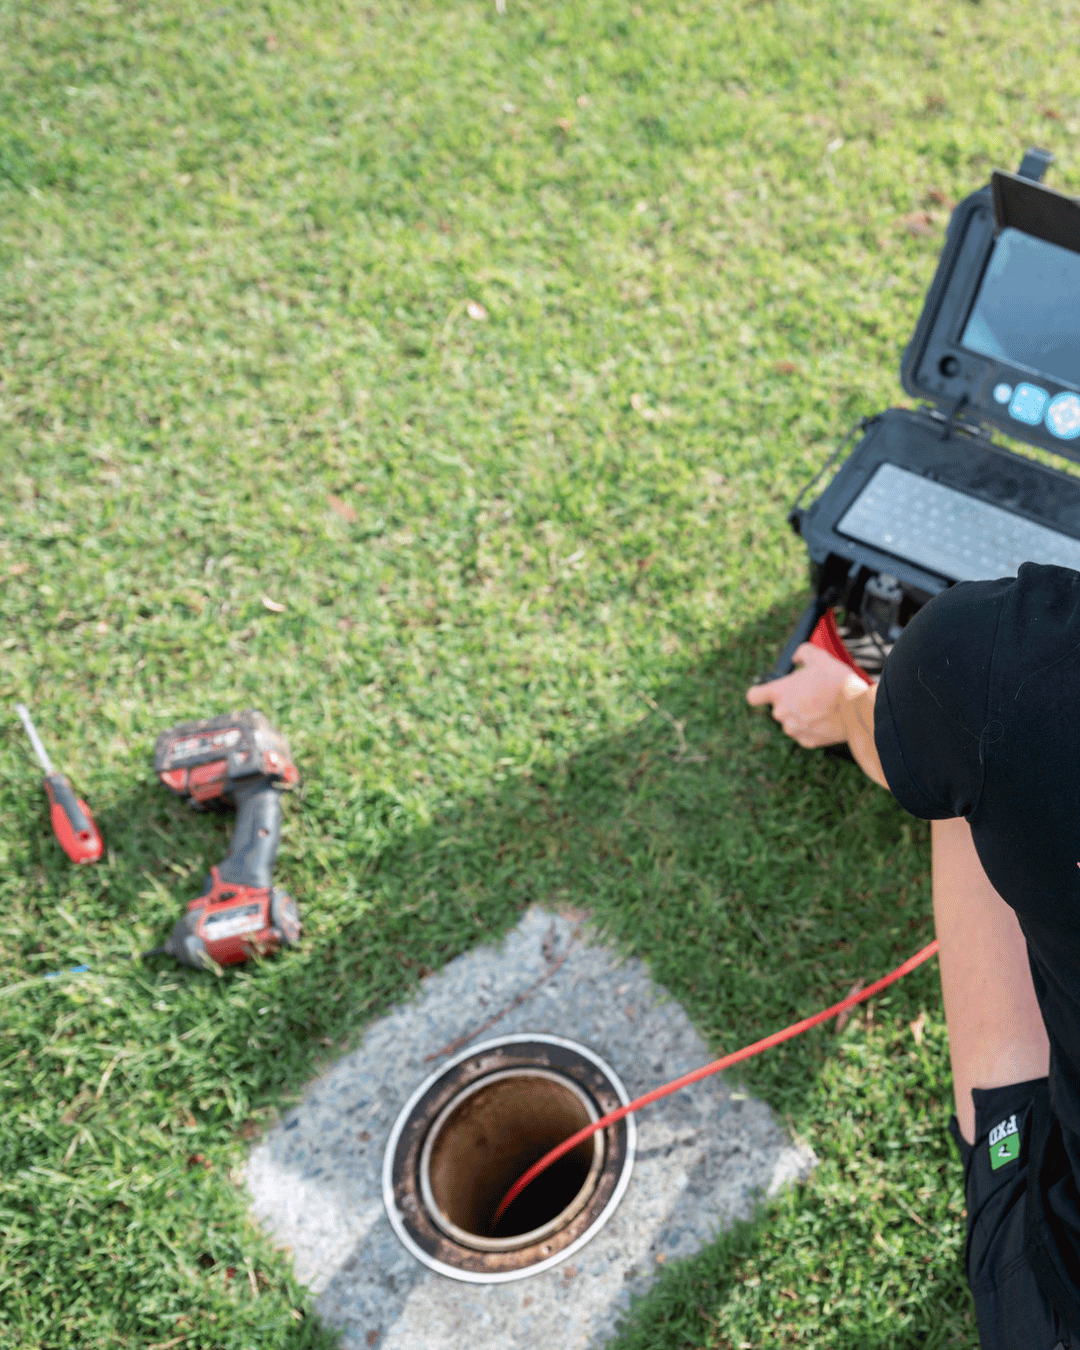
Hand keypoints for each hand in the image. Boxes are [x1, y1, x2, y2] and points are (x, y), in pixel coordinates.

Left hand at [746, 644, 870, 748]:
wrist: (857, 709)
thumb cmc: (836, 681)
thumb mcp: (819, 656)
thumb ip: (802, 653)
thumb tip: (796, 658)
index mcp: (778, 693)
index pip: (753, 696)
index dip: (760, 693)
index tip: (769, 691)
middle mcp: (781, 714)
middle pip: (778, 708)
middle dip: (791, 702)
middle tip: (812, 693)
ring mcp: (793, 730)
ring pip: (791, 722)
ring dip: (801, 716)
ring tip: (823, 706)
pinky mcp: (807, 742)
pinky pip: (805, 734)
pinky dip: (813, 728)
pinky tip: (828, 719)